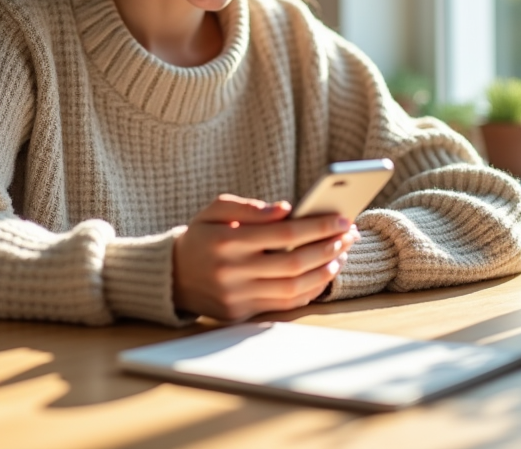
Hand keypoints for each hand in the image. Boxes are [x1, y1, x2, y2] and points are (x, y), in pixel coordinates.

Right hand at [172, 193, 359, 320]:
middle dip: (327, 248)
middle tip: (349, 235)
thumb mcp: (215, 210)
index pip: (284, 234)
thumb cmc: (201, 236)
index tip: (341, 219)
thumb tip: (287, 209)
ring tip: (340, 255)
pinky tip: (323, 275)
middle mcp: (232, 272)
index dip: (317, 227)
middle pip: (293, 263)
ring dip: (324, 272)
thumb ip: (250, 207)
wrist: (171, 276)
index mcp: (227, 241)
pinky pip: (284, 305)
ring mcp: (237, 297)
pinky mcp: (240, 314)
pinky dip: (309, 291)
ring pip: (293, 288)